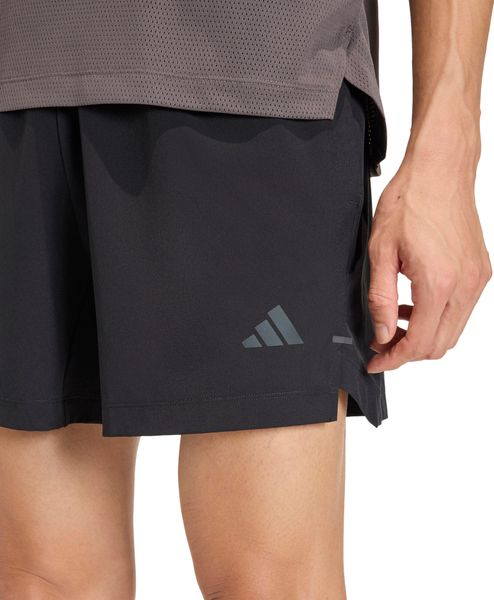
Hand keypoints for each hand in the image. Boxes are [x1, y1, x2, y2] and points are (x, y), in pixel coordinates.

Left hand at [366, 142, 491, 372]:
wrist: (440, 170)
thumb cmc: (410, 201)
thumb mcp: (380, 252)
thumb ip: (380, 299)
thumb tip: (381, 333)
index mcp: (439, 283)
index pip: (418, 343)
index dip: (394, 359)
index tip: (376, 360)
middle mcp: (465, 286)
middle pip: (439, 345)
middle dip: (407, 351)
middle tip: (381, 341)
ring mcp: (477, 279)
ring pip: (451, 331)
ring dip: (422, 334)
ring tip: (393, 318)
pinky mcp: (480, 272)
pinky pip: (460, 311)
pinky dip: (436, 317)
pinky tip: (412, 302)